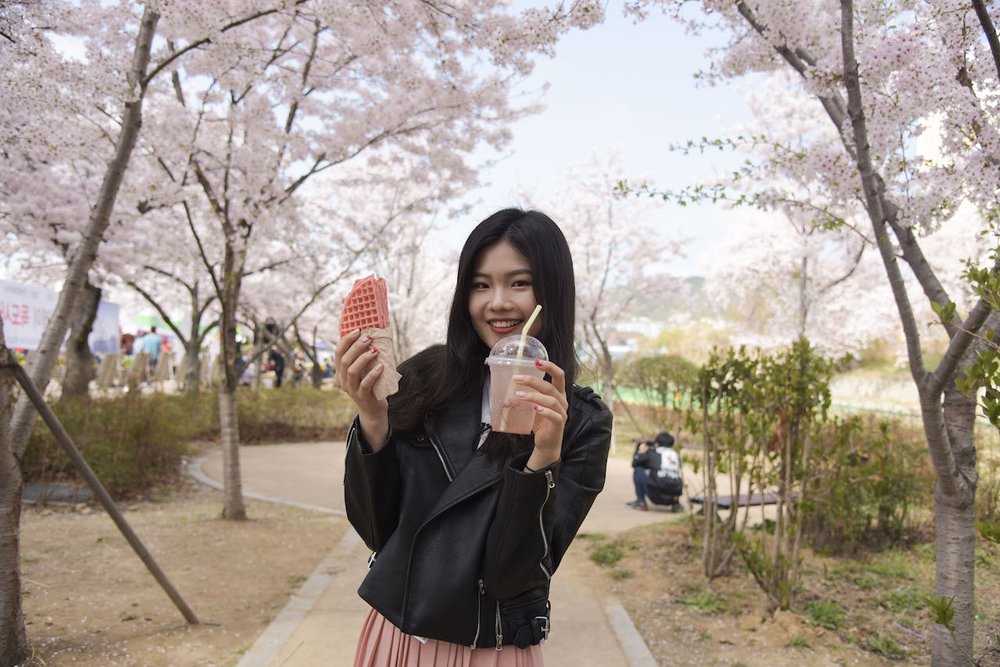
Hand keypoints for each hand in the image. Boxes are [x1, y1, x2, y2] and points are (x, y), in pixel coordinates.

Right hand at [334, 329, 387, 446]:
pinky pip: (365, 384)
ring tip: (375, 350)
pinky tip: (381, 366)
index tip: (357, 329)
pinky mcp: (362, 397)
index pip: (338, 353)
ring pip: (352, 371)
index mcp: (340, 372)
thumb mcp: (363, 371)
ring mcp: (351, 389)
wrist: (373, 410)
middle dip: (356, 346)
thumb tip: (372, 337)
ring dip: (363, 358)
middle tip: (368, 337)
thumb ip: (363, 359)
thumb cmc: (370, 386)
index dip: (346, 340)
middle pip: (345, 360)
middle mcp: (342, 380)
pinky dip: (373, 374)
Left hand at [511, 359, 567, 470]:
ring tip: (518, 395)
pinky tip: (534, 408)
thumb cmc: (540, 422)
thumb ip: (523, 399)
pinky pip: (554, 415)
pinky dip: (544, 411)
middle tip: (516, 378)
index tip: (535, 361)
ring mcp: (562, 412)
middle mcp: (562, 400)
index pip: (559, 375)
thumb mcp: (532, 407)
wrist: (547, 443)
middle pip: (550, 386)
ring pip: (551, 400)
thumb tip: (506, 396)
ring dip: (534, 396)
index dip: (549, 366)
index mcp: (558, 393)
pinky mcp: (559, 424)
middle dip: (533, 380)